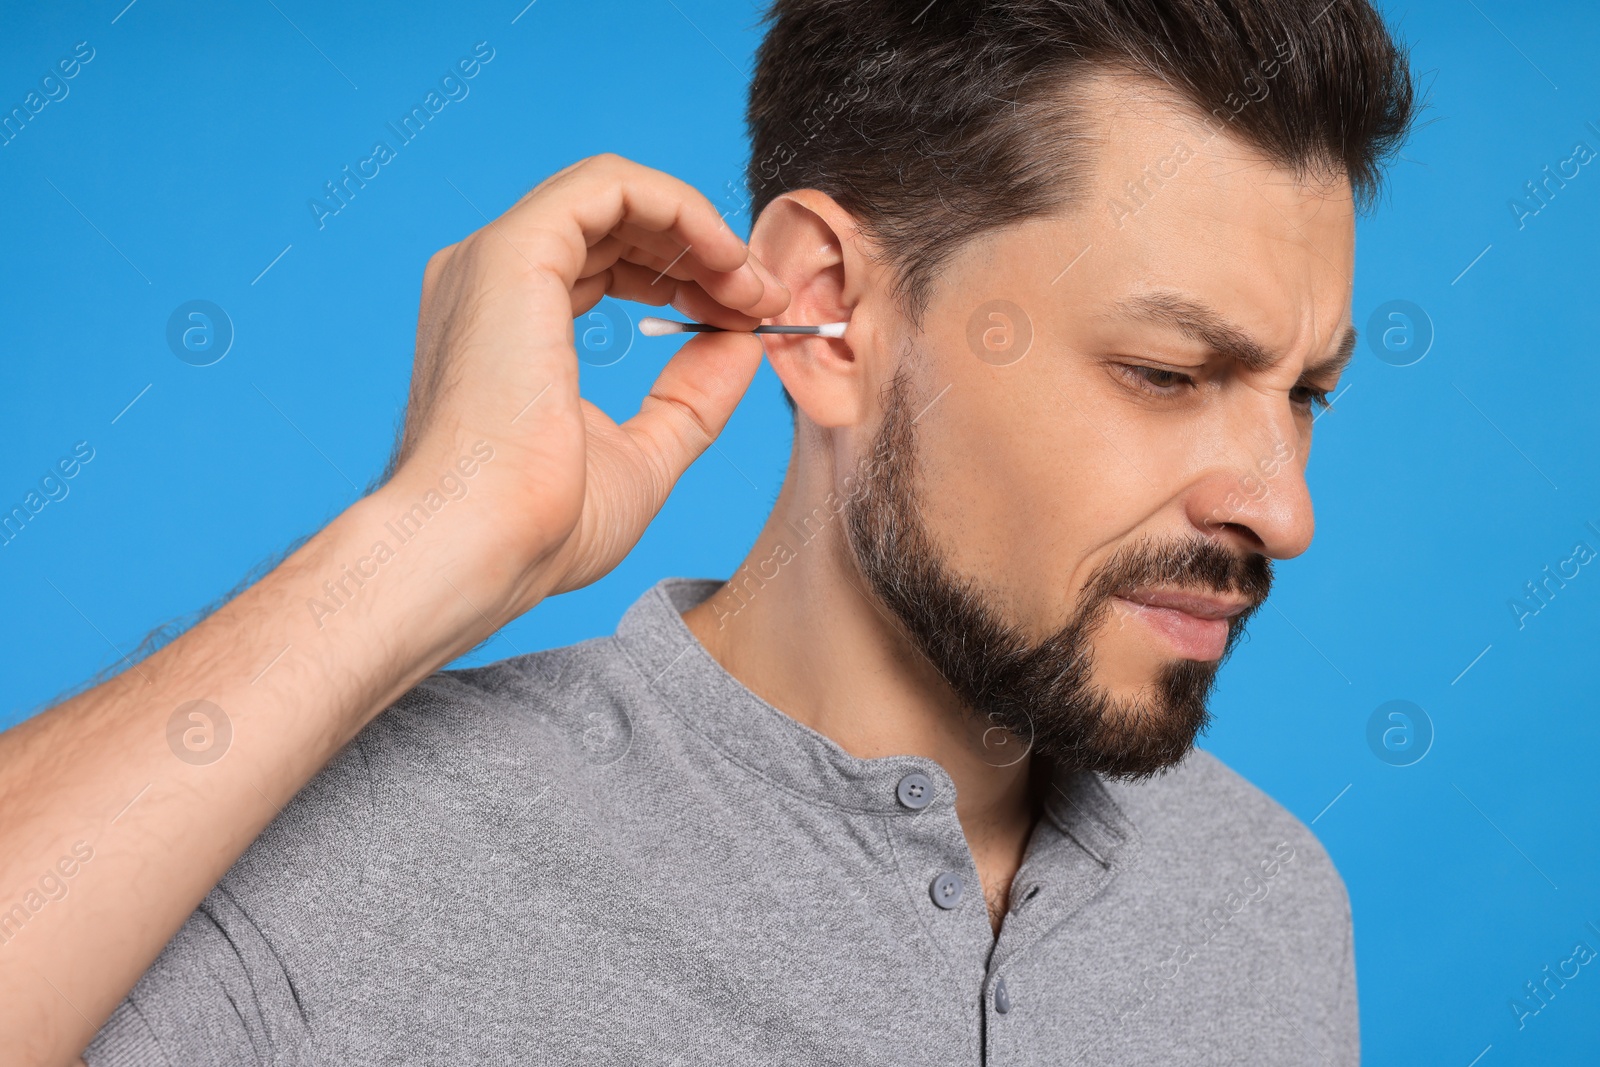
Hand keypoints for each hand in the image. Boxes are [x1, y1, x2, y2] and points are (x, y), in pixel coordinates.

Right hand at [387, 152, 790, 615]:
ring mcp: (498, 259)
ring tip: (754, 289)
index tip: (748, 320)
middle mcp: (492, 279)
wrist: (484, 546)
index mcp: (510, 322)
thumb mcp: (644, 454)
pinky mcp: (517, 249)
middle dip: (705, 255)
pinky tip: (726, 260)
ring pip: (618, 195)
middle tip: (765, 301)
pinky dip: (682, 210)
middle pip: (617, 226)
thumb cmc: (542, 525)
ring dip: (702, 233)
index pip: (606, 264)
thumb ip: (692, 397)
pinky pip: (612, 186)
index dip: (687, 280)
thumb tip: (744, 343)